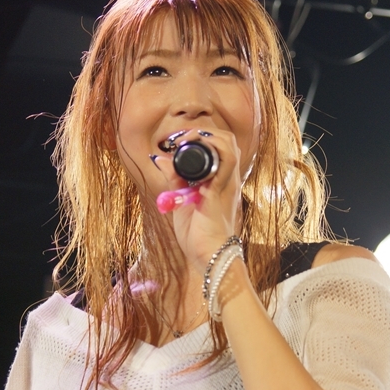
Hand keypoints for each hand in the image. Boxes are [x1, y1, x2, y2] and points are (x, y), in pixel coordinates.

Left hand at [153, 128, 248, 273]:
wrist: (210, 258)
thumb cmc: (198, 237)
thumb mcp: (182, 202)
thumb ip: (174, 179)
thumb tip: (160, 159)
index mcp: (221, 183)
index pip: (221, 148)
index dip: (202, 137)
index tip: (178, 140)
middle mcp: (229, 181)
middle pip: (228, 142)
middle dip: (205, 132)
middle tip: (182, 137)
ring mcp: (227, 185)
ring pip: (229, 146)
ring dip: (208, 136)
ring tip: (186, 139)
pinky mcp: (221, 192)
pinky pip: (225, 162)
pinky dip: (208, 150)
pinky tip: (187, 150)